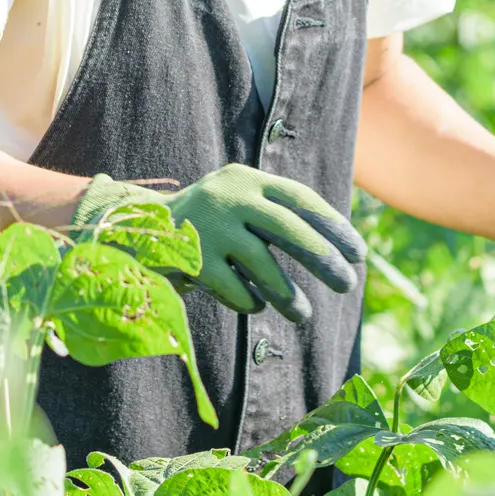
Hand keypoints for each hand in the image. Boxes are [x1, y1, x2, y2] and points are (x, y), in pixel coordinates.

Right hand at [72, 164, 365, 322]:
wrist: (135, 232)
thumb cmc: (208, 225)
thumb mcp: (240, 205)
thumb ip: (277, 217)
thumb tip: (339, 250)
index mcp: (246, 180)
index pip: (300, 198)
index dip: (334, 226)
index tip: (359, 254)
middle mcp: (228, 196)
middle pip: (287, 227)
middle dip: (322, 258)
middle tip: (348, 284)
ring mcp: (207, 226)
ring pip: (261, 263)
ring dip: (288, 293)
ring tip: (304, 315)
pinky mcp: (188, 259)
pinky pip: (232, 288)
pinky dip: (250, 300)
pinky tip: (255, 305)